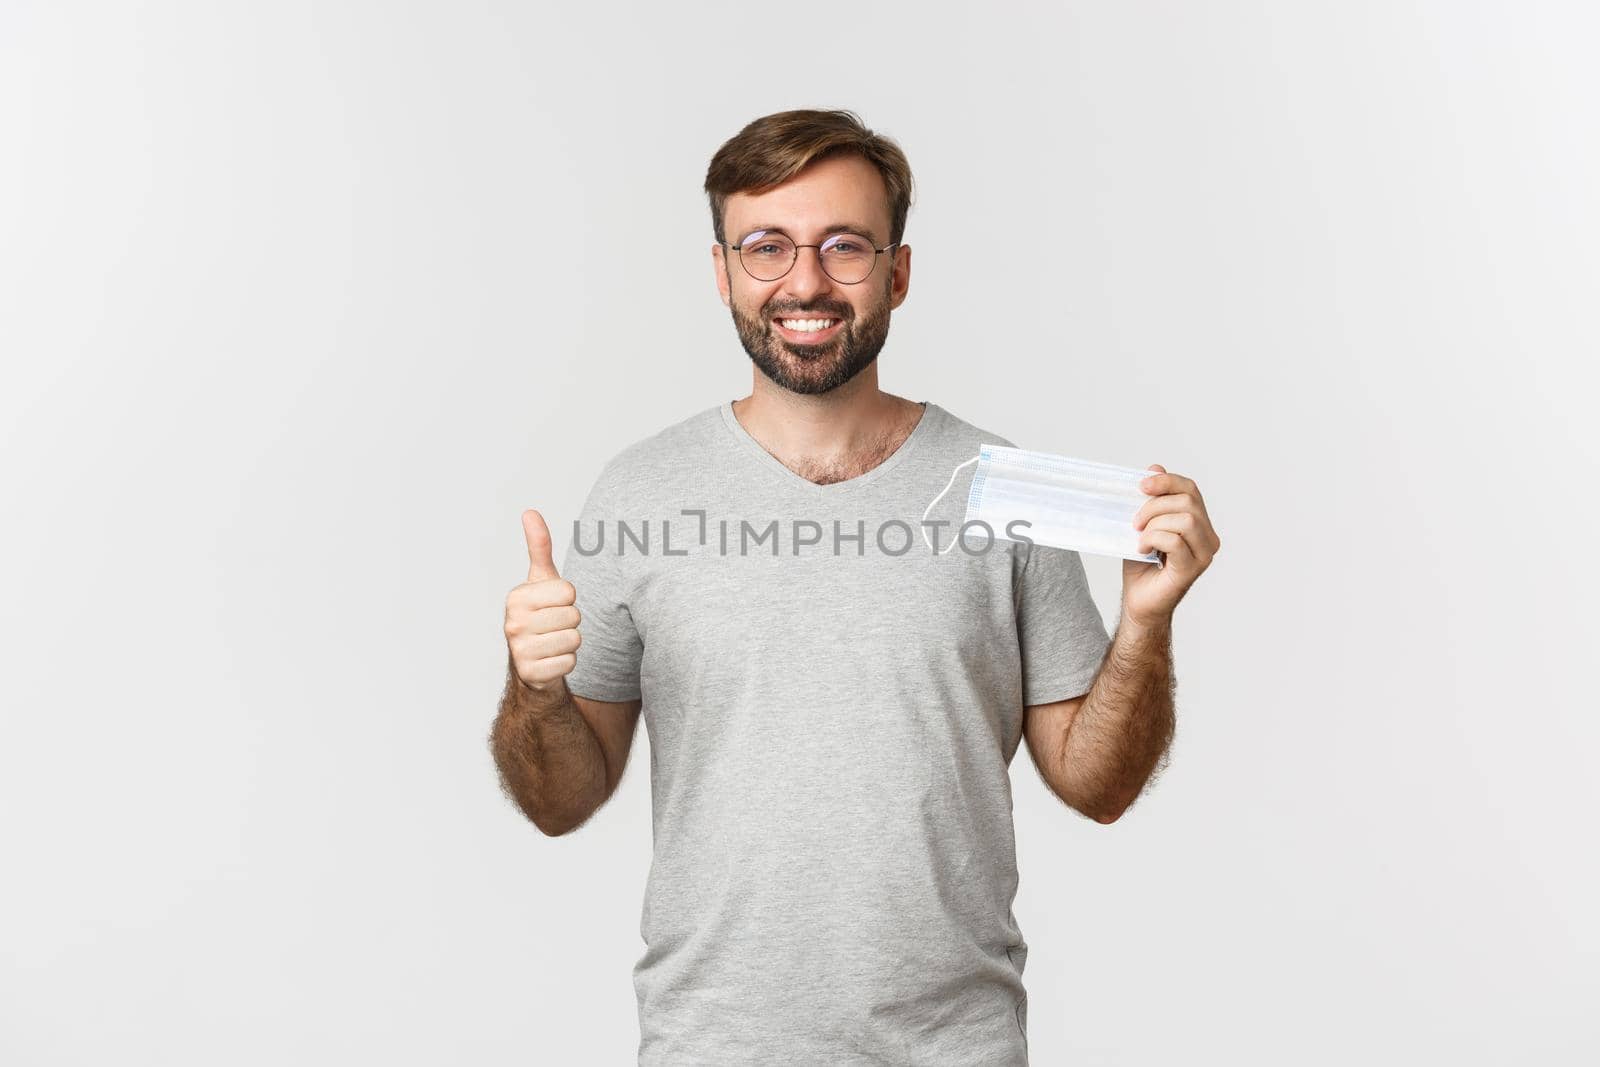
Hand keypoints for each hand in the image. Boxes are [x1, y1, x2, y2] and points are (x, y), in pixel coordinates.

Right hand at [505, 509, 581, 691]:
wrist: (531, 659)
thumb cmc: (540, 612)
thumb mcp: (541, 579)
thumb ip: (539, 547)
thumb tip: (530, 512)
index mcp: (517, 597)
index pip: (569, 591)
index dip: (568, 598)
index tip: (553, 604)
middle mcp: (513, 623)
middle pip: (573, 616)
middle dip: (571, 621)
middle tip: (555, 625)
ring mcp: (520, 650)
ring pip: (574, 640)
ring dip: (570, 642)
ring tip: (553, 640)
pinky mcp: (531, 673)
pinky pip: (570, 663)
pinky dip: (567, 662)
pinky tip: (552, 658)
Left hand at [1121, 465, 1220, 630]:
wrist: (1138, 602)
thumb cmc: (1142, 565)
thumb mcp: (1143, 524)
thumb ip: (1152, 499)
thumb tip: (1155, 467)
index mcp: (1200, 523)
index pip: (1190, 489)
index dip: (1166, 481)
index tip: (1141, 485)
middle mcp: (1208, 538)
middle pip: (1188, 501)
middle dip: (1155, 505)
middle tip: (1135, 521)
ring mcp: (1204, 554)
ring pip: (1186, 519)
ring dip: (1155, 523)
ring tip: (1140, 536)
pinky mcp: (1192, 569)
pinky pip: (1176, 541)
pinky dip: (1154, 539)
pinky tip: (1143, 549)